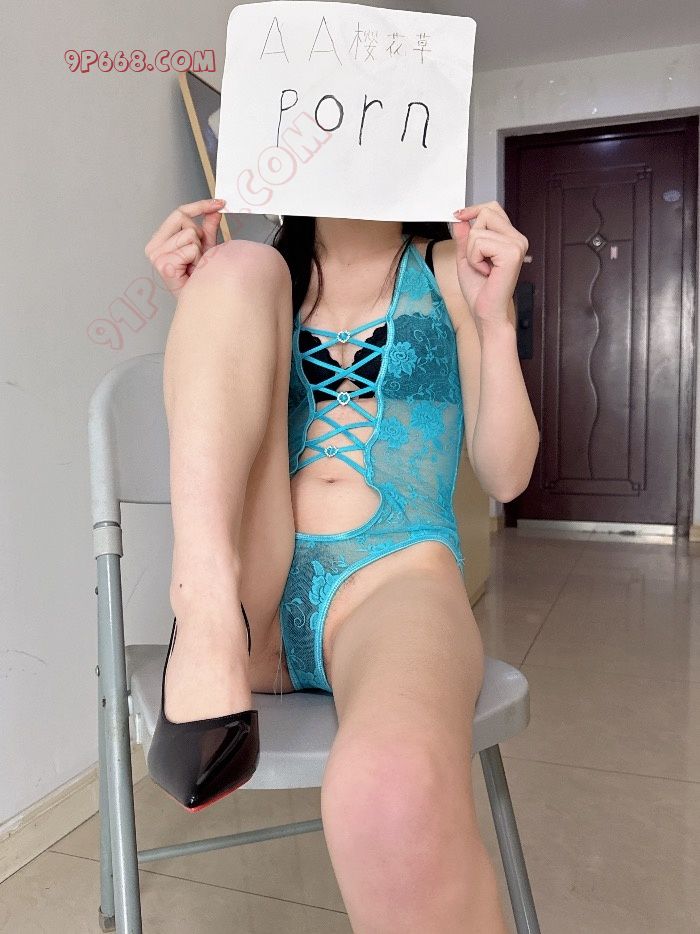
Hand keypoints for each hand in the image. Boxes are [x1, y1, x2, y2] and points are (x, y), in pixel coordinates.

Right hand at [144, 198, 225, 293]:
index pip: (179, 212)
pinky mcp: (164, 265)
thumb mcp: (206, 246)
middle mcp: (154, 247)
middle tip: (199, 253)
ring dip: (199, 250)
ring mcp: (156, 256)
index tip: (219, 203)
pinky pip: (190, 249)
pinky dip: (197, 259)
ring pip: (189, 235)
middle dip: (198, 234)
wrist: (202, 300)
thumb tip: (215, 209)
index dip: (200, 205)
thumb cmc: (200, 277)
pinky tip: (193, 271)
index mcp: (160, 240)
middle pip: (184, 219)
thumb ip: (208, 226)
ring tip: (196, 265)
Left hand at [451, 201, 527, 323]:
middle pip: (486, 213)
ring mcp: (517, 244)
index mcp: (510, 238)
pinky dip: (474, 259)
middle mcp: (517, 239)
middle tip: (478, 259)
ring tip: (482, 268)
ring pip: (478, 230)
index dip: (474, 210)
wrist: (486, 312)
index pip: (492, 209)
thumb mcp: (466, 257)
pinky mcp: (512, 253)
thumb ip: (464, 237)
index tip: (458, 216)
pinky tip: (485, 272)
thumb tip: (461, 218)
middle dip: (472, 237)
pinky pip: (479, 243)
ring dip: (471, 253)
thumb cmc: (479, 290)